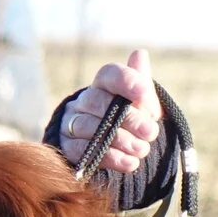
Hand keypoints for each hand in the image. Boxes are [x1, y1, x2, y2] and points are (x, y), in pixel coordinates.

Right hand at [57, 48, 161, 175]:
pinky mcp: (67, 146)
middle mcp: (85, 100)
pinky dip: (110, 158)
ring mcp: (72, 122)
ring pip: (90, 128)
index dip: (127, 82)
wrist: (119, 151)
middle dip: (128, 119)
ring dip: (120, 140)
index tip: (146, 95)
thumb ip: (142, 84)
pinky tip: (129, 163)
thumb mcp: (143, 105)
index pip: (110, 74)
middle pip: (100, 103)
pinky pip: (84, 151)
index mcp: (104, 85)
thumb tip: (139, 53)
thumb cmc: (132, 121)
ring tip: (142, 150)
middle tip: (150, 132)